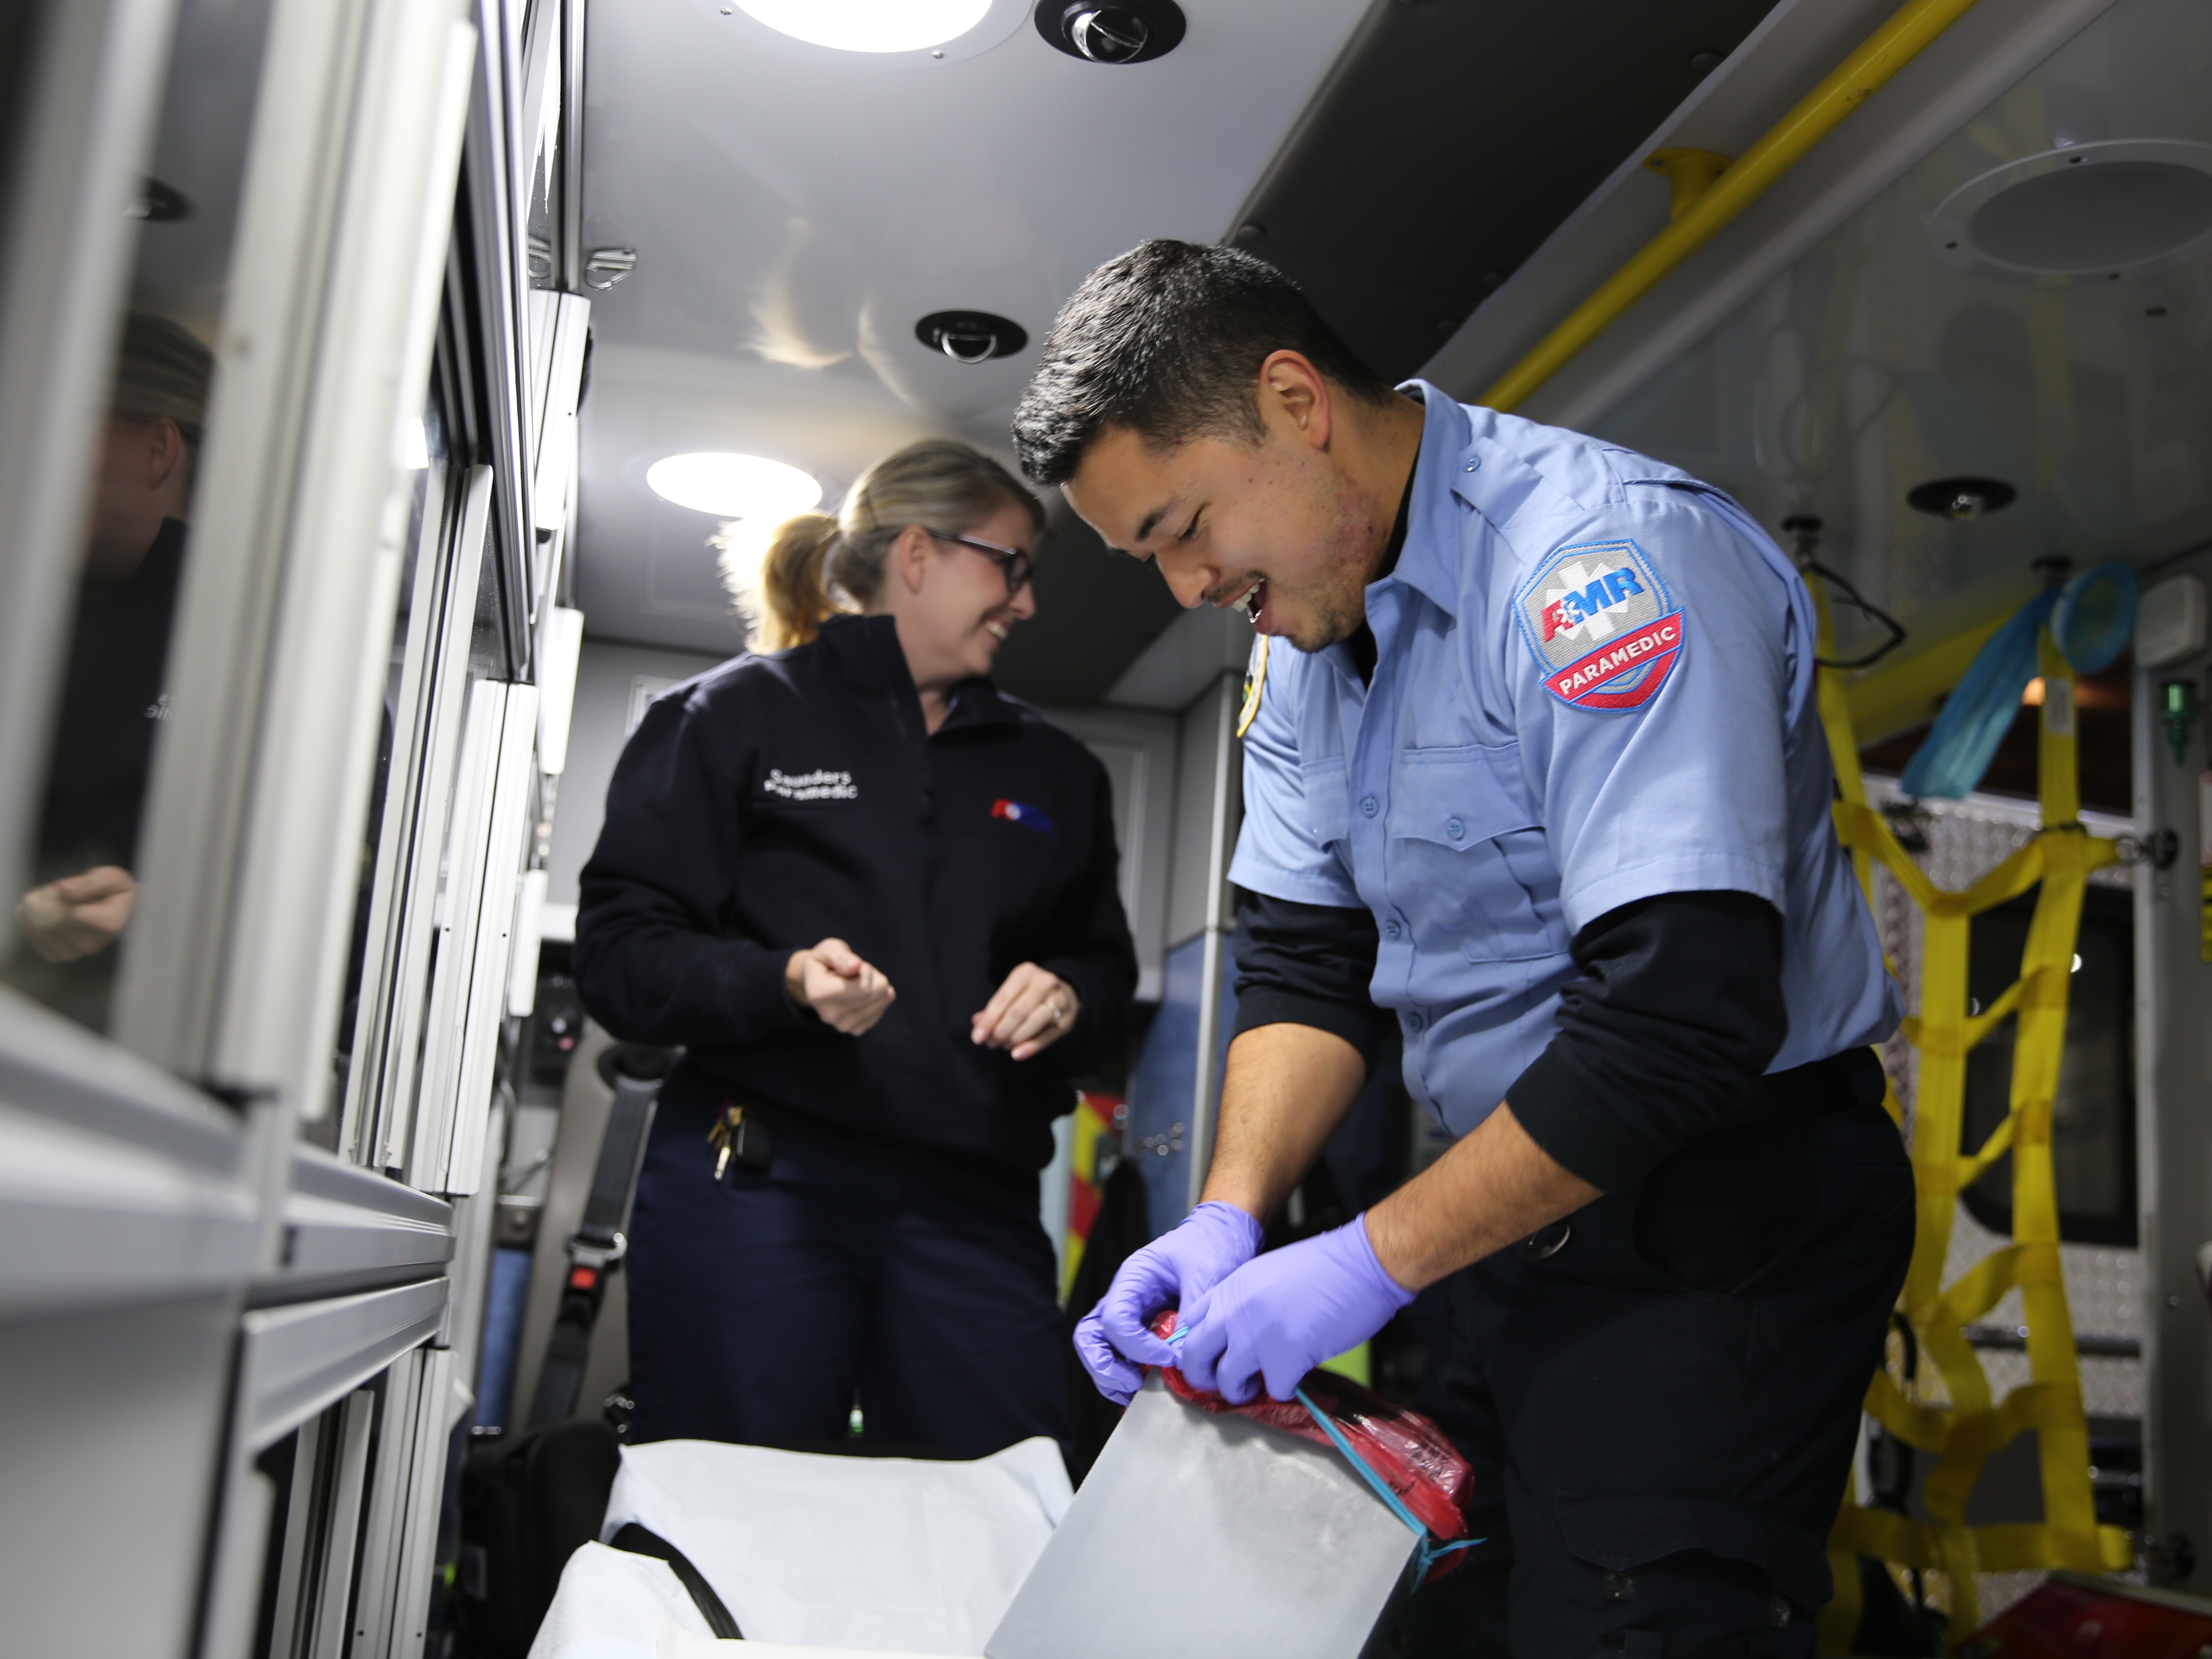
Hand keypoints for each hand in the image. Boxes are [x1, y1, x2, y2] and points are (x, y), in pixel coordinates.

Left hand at [16, 866, 136, 962]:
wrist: (112, 909)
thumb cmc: (111, 891)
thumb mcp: (110, 877)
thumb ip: (88, 883)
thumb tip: (61, 889)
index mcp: (109, 924)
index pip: (70, 913)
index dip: (55, 896)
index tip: (58, 886)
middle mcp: (92, 945)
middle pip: (51, 923)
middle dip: (42, 902)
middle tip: (50, 892)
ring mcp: (74, 953)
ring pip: (39, 931)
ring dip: (34, 912)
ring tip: (48, 902)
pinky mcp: (58, 956)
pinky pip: (34, 939)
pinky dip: (31, 924)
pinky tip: (42, 915)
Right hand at [784, 938, 894, 1033]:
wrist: (817, 982)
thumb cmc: (825, 962)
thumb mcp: (829, 949)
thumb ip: (841, 956)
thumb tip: (855, 966)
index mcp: (818, 994)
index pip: (864, 987)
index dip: (866, 970)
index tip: (855, 965)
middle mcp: (829, 1015)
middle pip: (875, 993)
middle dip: (872, 976)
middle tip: (856, 972)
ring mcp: (843, 1026)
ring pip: (882, 999)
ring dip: (875, 985)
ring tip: (857, 981)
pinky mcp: (856, 1030)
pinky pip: (883, 1007)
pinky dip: (877, 996)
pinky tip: (861, 993)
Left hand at [971, 961, 1078, 1060]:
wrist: (1065, 994)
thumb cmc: (1029, 995)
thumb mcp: (1012, 994)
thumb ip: (994, 1008)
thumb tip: (977, 1023)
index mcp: (1026, 972)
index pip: (1003, 998)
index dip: (988, 1020)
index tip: (977, 1038)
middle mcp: (1045, 982)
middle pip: (1018, 1010)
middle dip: (1001, 1030)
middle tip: (992, 1043)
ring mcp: (1059, 999)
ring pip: (1035, 1021)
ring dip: (1015, 1037)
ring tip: (1004, 1046)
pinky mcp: (1067, 1019)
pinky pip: (1048, 1035)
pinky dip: (1031, 1047)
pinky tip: (1017, 1054)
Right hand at [1072, 1201, 1262, 1404]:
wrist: (1221, 1237)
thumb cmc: (1210, 1247)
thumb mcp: (1206, 1274)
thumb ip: (1192, 1313)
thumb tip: (1182, 1355)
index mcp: (1133, 1277)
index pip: (1116, 1319)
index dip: (1137, 1346)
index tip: (1168, 1358)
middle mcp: (1124, 1297)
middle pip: (1091, 1336)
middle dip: (1105, 1367)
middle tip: (1134, 1385)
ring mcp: (1131, 1315)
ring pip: (1099, 1350)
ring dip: (1112, 1376)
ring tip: (1137, 1394)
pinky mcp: (1144, 1329)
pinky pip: (1123, 1356)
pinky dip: (1128, 1376)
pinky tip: (1147, 1390)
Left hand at [1177, 1215, 1413, 1404]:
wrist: (1361, 1264)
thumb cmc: (1324, 1267)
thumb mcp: (1267, 1274)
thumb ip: (1243, 1302)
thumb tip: (1234, 1334)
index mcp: (1231, 1288)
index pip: (1189, 1324)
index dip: (1194, 1346)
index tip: (1206, 1358)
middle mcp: (1236, 1312)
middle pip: (1194, 1357)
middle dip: (1203, 1377)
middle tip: (1221, 1383)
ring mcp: (1259, 1336)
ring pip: (1227, 1382)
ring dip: (1240, 1391)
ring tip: (1256, 1386)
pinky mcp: (1287, 1358)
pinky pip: (1275, 1390)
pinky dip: (1286, 1389)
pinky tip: (1296, 1374)